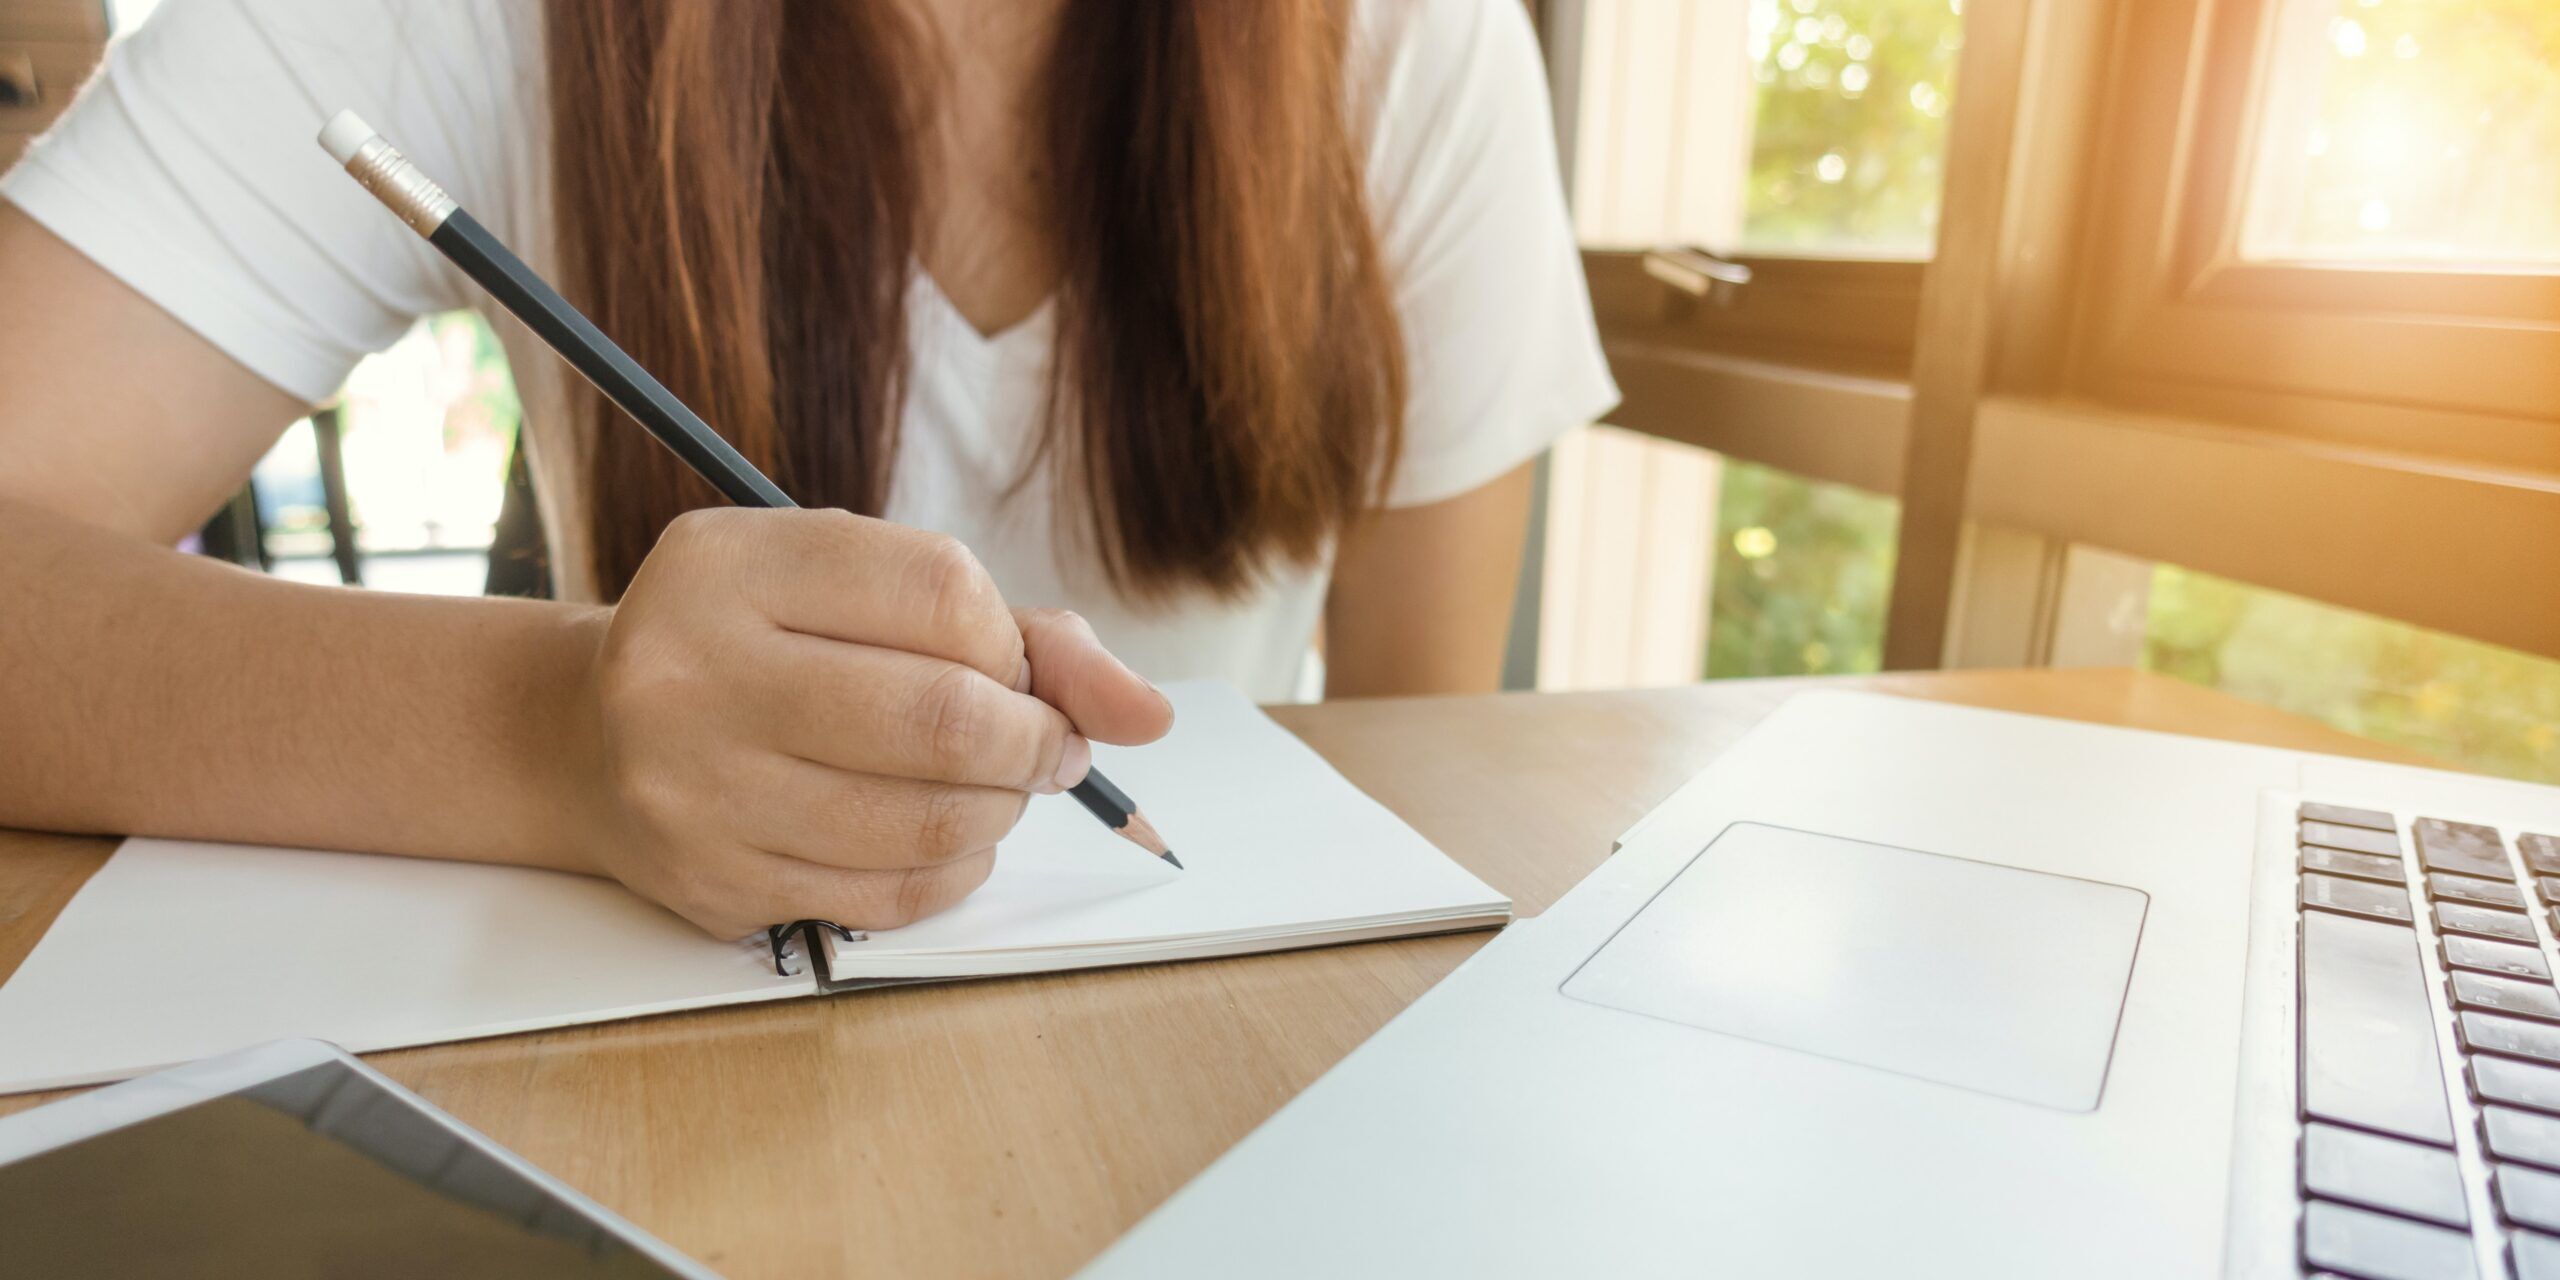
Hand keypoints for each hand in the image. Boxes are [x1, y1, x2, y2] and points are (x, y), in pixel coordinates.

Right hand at [564, 508, 1173, 937]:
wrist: (589, 738)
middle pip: (946, 719)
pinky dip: (951, 867)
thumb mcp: (856, 587)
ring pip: (927, 821)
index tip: (1014, 666)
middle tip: (1046, 745)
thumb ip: (1016, 630)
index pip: (944, 592)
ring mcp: (694, 788)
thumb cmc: (761, 647)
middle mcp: (692, 671)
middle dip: (1034, 741)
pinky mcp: (712, 882)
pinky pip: (889, 896)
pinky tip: (941, 835)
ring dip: (1000, 809)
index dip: (1013, 642)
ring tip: (993, 786)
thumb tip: (1146, 714)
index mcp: (731, 563)